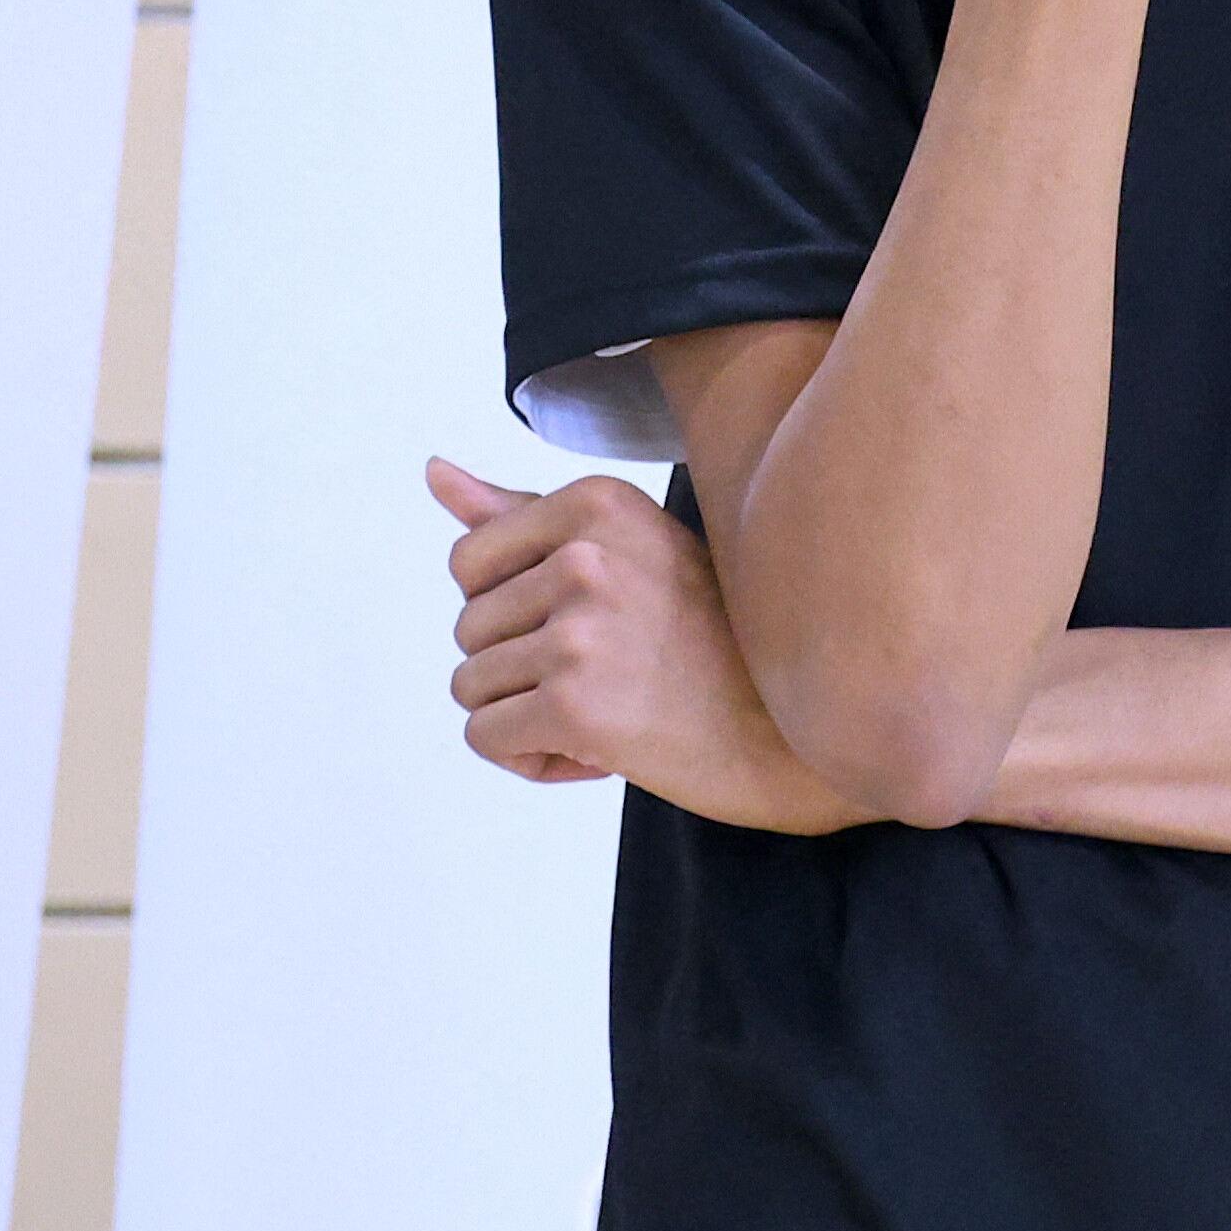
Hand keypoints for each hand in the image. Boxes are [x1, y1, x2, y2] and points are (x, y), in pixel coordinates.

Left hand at [434, 461, 867, 834]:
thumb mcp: (628, 552)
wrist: (796, 741)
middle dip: (523, 669)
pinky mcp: (574, 705)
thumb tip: (434, 471)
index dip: (515, 612)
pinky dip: (530, 758)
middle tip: (612, 680)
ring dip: (528, 717)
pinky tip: (600, 754)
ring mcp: (579, 631)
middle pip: (467, 628)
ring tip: (610, 713)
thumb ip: (523, 515)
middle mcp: (585, 556)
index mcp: (597, 504)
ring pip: (470, 686)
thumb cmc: (713, 645)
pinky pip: (486, 737)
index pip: (468, 562)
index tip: (589, 629)